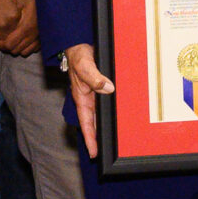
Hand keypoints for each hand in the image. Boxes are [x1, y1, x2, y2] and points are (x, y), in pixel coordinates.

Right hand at [0, 0, 22, 44]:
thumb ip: (17, 6)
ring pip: (3, 39)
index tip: (13, 21)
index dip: (17, 24)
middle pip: (12, 35)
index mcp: (14, 15)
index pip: (21, 27)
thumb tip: (22, 13)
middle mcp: (6, 24)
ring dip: (2, 35)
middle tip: (5, 24)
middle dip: (10, 31)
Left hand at [0, 0, 39, 57]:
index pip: (10, 44)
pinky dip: (28, 47)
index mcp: (26, 26)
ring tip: (14, 41)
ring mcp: (40, 37)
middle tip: (3, 41)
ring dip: (18, 48)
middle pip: (16, 51)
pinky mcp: (45, 37)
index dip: (2, 44)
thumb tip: (1, 27)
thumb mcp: (20, 3)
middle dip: (8, 47)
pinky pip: (34, 49)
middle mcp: (34, 34)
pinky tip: (24, 40)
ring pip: (25, 52)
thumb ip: (11, 17)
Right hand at [62, 44, 112, 159]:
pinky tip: (119, 115)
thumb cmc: (78, 56)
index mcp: (81, 98)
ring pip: (101, 114)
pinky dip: (111, 110)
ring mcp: (94, 94)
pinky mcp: (100, 87)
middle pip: (94, 123)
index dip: (90, 138)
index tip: (93, 153)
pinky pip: (106, 103)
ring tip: (114, 140)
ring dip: (105, 125)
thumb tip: (108, 89)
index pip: (86, 123)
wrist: (80, 45)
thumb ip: (95, 78)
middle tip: (105, 152)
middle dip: (98, 138)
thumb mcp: (85, 66)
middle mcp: (88, 99)